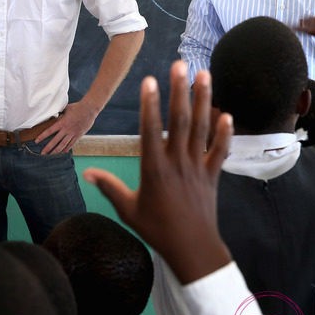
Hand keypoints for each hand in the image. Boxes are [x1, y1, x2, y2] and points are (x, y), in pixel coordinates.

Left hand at [36, 100, 97, 154]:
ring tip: (51, 155)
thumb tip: (54, 114)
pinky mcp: (79, 135)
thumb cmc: (77, 107)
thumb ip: (59, 113)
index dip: (42, 137)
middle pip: (55, 141)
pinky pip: (72, 143)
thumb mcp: (66, 109)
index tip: (36, 141)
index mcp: (62, 122)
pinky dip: (67, 148)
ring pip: (63, 144)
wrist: (89, 109)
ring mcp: (73, 133)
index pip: (49, 131)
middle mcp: (67, 129)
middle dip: (48, 148)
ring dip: (56, 150)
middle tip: (42, 153)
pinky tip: (63, 152)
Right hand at [83, 61, 233, 283]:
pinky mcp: (212, 175)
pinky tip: (226, 114)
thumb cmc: (156, 229)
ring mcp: (197, 167)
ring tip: (204, 74)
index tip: (149, 80)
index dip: (150, 105)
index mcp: (154, 169)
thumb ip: (109, 188)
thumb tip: (88, 173)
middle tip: (180, 65)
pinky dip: (224, 133)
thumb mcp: (128, 209)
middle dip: (180, 91)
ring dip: (203, 100)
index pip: (150, 131)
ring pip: (201, 129)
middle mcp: (177, 163)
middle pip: (180, 121)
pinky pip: (219, 151)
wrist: (192, 249)